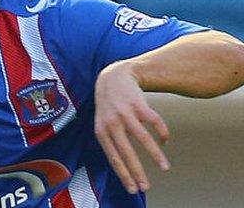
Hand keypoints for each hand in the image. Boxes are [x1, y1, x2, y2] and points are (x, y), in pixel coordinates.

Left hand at [94, 61, 170, 194]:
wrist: (113, 77)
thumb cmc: (108, 106)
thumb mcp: (102, 124)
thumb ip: (110, 142)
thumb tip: (124, 168)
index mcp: (101, 131)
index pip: (112, 158)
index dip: (123, 175)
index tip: (133, 190)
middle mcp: (111, 123)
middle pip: (126, 152)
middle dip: (137, 172)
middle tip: (146, 187)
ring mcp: (125, 113)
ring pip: (143, 138)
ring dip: (155, 155)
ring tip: (164, 168)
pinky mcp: (138, 103)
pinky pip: (154, 121)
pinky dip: (161, 133)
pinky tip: (163, 140)